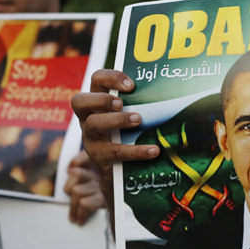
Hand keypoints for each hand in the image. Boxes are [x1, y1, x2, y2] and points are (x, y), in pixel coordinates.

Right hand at [71, 70, 158, 224]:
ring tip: (137, 120)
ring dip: (117, 120)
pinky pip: (114, 152)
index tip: (132, 86)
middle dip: (102, 99)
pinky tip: (154, 150)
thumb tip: (170, 93)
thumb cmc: (126, 134)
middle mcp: (87, 117)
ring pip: (93, 123)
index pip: (96, 79)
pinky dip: (136, 151)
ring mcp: (89, 137)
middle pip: (79, 100)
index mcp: (96, 101)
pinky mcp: (98, 157)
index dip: (111, 78)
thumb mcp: (129, 115)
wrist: (118, 170)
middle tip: (121, 104)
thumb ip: (139, 103)